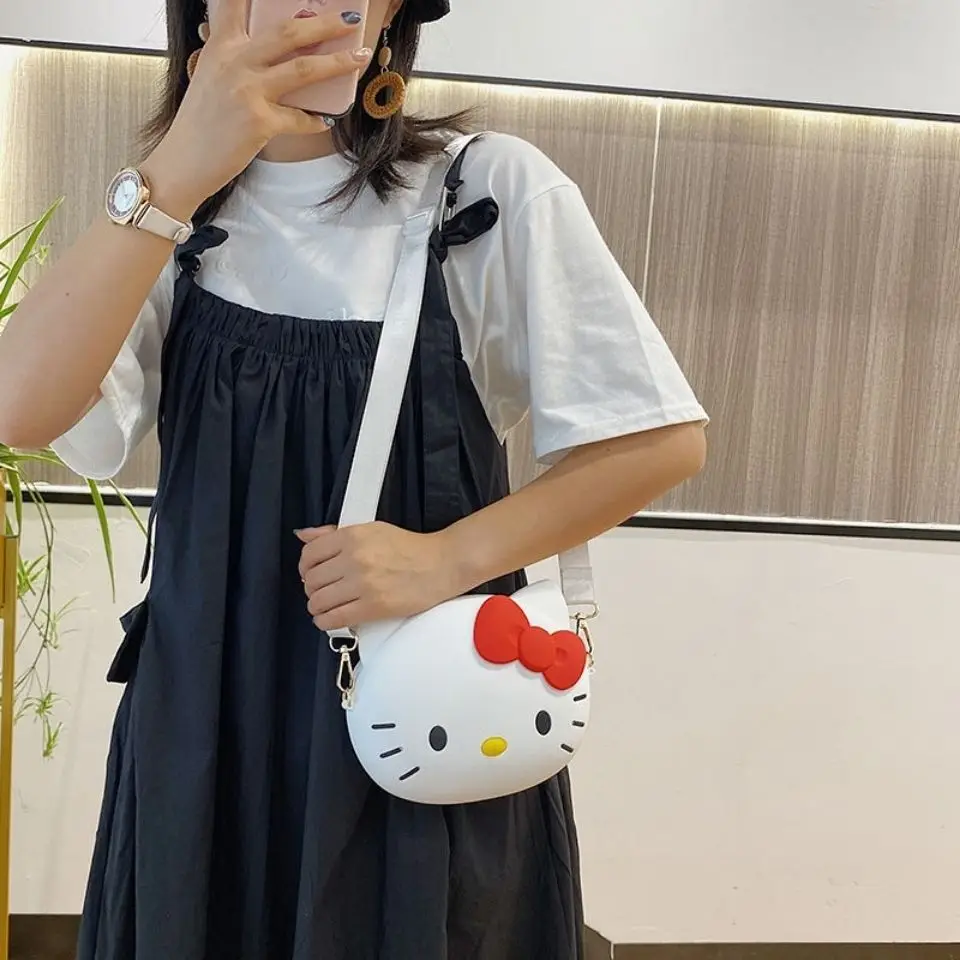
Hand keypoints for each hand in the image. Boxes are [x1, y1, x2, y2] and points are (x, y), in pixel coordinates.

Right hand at [141, 0, 372, 217]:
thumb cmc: (200, 122)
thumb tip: (269, 53)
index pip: (235, 4)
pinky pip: (300, 118)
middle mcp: (234, 62)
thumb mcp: (210, 77)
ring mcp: (248, 91)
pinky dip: (315, 120)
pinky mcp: (259, 122)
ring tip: (359, 57)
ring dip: (337, 62)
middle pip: (288, 32)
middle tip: (349, 17)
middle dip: (324, 22)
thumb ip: (235, 58)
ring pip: (303, 69)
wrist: (183, 161)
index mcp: (221, 46)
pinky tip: (324, 120)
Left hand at [297, 523, 464, 631]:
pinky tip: (328, 619)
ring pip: (319, 601)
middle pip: (312, 580)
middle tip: (321, 591)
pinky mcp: (372, 606)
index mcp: (352, 536)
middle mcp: (354, 558)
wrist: (440, 564)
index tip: (310, 573)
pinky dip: (324, 621)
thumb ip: (334, 534)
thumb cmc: (409, 548)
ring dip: (317, 607)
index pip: (310, 554)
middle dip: (312, 589)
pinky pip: (334, 618)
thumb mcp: (371, 529)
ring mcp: (363, 583)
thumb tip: (303, 535)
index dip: (305, 567)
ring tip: (325, 607)